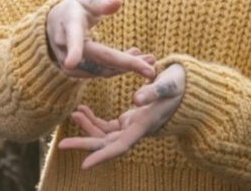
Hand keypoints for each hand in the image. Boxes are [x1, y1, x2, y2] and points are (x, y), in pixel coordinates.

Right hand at [46, 0, 154, 79]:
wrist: (53, 26)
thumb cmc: (73, 10)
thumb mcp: (85, 1)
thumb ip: (101, 4)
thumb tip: (118, 3)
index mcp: (68, 25)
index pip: (72, 39)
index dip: (73, 51)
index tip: (71, 63)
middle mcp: (65, 47)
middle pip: (97, 59)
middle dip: (125, 65)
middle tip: (151, 70)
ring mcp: (68, 62)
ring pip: (102, 70)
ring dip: (127, 67)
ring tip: (150, 60)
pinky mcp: (75, 72)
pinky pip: (100, 73)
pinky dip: (119, 69)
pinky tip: (135, 60)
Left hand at [58, 63, 185, 168]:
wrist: (188, 87)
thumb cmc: (180, 85)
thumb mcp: (168, 85)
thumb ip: (153, 91)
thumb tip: (135, 100)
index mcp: (143, 125)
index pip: (119, 146)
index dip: (102, 156)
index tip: (84, 165)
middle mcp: (136, 130)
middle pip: (107, 143)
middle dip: (84, 144)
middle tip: (61, 144)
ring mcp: (132, 126)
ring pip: (105, 134)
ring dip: (87, 127)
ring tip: (73, 113)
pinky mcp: (130, 120)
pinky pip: (108, 126)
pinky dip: (94, 120)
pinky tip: (82, 110)